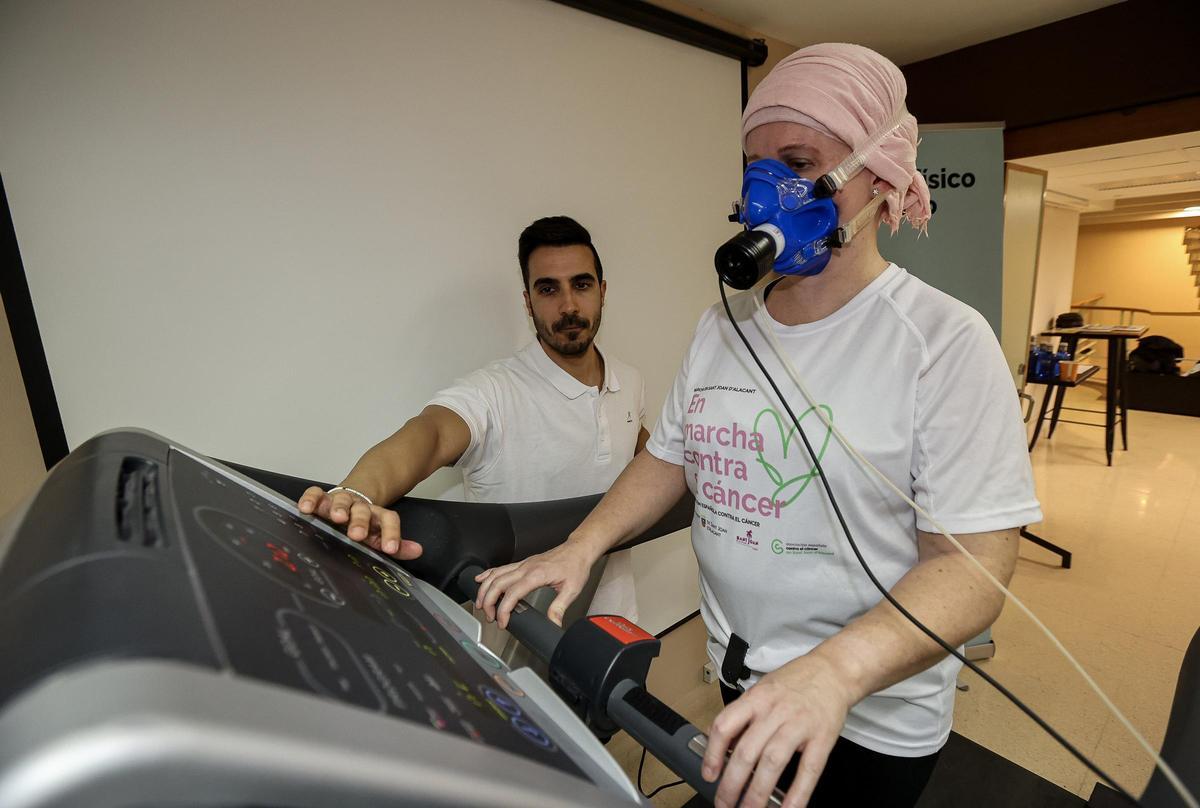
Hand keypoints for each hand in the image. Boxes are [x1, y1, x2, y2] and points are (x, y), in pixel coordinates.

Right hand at [297, 485, 422, 559]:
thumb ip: (398, 546)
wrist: (353, 498)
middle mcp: (359, 507)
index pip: (389, 520)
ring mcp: (340, 501)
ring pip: (342, 500)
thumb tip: (418, 551)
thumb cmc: (364, 525)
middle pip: (363, 511)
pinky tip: (306, 508)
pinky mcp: (322, 498)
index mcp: (376, 517)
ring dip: (340, 508)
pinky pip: (316, 494)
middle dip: (361, 522)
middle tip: (357, 534)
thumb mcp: (380, 536)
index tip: (390, 549)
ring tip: (336, 517)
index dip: (391, 533)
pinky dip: (311, 498)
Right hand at [473, 539, 598, 628]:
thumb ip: (559, 608)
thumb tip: (552, 624)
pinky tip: (481, 579)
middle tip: (489, 617)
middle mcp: (526, 567)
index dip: (504, 610)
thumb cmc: (575, 566)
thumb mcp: (572, 590)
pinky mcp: (523, 563)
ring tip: (481, 604)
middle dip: (488, 602)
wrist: (578, 549)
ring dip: (484, 589)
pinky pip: (501, 568)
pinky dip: (488, 574)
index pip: (512, 593)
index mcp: (536, 575)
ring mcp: (523, 564)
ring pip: (495, 574)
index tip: (502, 622)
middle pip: (498, 583)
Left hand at [702, 654, 853, 807]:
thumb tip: (720, 744)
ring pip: (772, 762)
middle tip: (724, 803)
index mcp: (756, 698)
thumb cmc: (796, 682)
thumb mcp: (762, 690)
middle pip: (746, 751)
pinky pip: (808, 770)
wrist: (833, 670)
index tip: (708, 775)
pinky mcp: (822, 738)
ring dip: (757, 793)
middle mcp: (775, 711)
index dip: (712, 753)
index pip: (725, 725)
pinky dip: (797, 794)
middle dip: (731, 784)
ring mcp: (799, 725)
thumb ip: (743, 716)